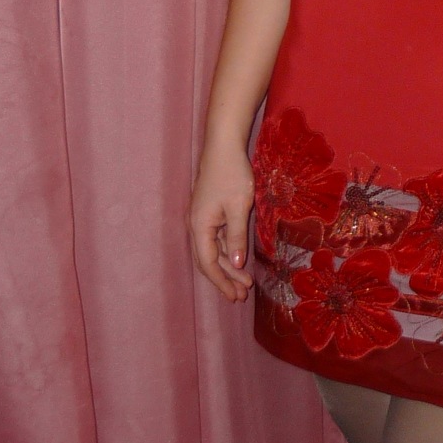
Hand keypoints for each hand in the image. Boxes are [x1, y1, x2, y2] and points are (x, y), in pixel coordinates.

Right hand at [188, 140, 254, 300]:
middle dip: (225, 279)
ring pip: (213, 250)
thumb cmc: (232, 174)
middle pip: (209, 260)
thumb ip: (237, 237)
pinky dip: (228, 251)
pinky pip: (217, 239)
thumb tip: (236, 264)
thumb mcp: (239, 207)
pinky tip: (239, 260)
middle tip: (242, 296)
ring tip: (244, 283)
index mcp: (200, 227)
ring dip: (228, 267)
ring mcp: (203, 219)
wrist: (223, 146)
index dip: (222, 282)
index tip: (235, 296)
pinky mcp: (210, 212)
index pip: (208, 263)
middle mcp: (197, 226)